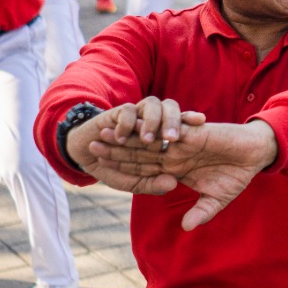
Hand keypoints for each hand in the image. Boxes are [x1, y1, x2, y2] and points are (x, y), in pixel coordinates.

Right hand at [66, 96, 204, 194]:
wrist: (86, 156)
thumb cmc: (116, 169)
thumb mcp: (135, 181)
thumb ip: (153, 184)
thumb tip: (173, 184)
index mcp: (163, 134)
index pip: (183, 125)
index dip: (192, 121)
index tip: (202, 121)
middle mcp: (152, 120)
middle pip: (171, 108)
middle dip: (173, 119)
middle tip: (172, 137)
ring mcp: (136, 116)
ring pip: (152, 104)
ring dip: (151, 120)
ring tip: (147, 140)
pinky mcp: (117, 114)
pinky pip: (127, 110)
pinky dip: (126, 124)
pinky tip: (121, 138)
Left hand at [86, 116, 279, 230]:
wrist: (256, 155)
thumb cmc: (237, 175)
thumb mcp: (217, 199)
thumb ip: (201, 212)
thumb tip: (186, 227)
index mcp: (175, 168)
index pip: (144, 169)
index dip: (124, 169)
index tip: (101, 169)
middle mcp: (174, 153)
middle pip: (139, 151)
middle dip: (116, 149)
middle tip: (91, 145)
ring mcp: (182, 142)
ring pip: (150, 138)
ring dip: (128, 135)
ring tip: (105, 131)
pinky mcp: (194, 132)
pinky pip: (170, 129)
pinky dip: (154, 127)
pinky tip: (135, 124)